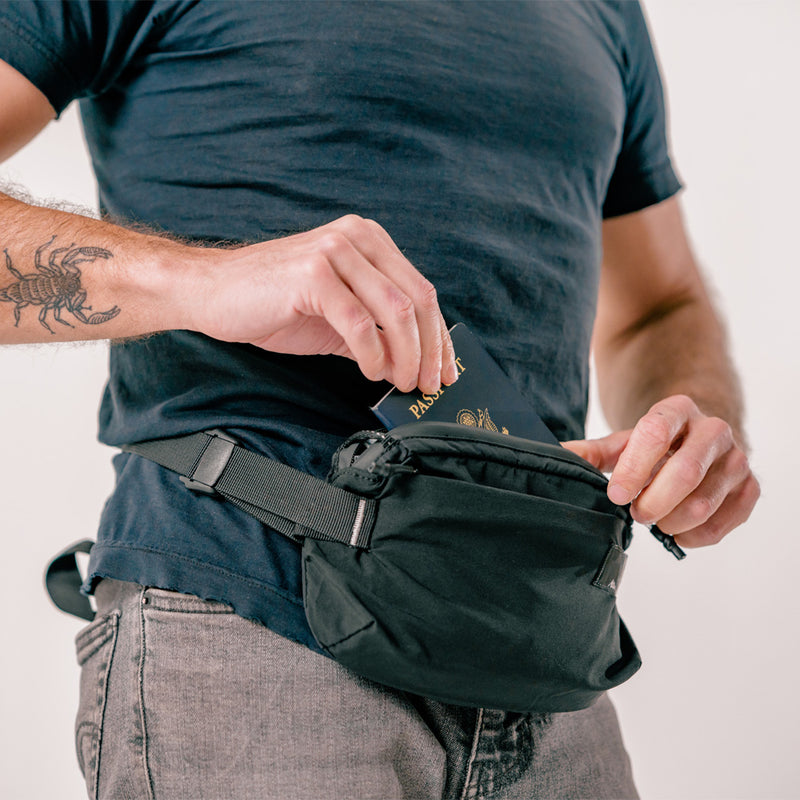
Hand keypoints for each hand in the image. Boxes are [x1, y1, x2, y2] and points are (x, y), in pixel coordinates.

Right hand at [186, 215, 457, 393]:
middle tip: (427, 385)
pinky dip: (373, 354)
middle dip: (430, 351)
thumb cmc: (274, 304)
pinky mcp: (314, 274)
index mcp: (369, 241)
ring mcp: (335, 251)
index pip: (422, 291)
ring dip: (406, 356)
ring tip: (401, 382)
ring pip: (396, 310)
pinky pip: (360, 323)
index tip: (445, 371)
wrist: (213, 293)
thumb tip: (409, 365)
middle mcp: (357, 237)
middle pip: (418, 299)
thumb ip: (375, 333)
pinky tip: (370, 371)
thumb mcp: (336, 317)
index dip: (439, 337)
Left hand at [563, 395, 759, 547]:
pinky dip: (694, 536)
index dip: (633, 469)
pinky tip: (677, 530)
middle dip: (653, 502)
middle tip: (635, 513)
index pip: (656, 434)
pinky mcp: (750, 488)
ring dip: (670, 521)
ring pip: (703, 503)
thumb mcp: (623, 443)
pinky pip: (722, 524)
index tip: (616, 495)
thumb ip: (592, 453)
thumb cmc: (656, 445)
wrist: (697, 441)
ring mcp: (737, 460)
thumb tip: (557, 458)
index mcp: (678, 410)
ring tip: (654, 518)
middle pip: (685, 472)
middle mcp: (714, 430)